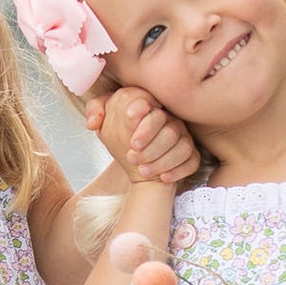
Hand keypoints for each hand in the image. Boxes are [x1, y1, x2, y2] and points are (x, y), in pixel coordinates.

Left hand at [84, 87, 199, 184]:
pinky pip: (192, 161)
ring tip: (142, 170)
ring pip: (182, 147)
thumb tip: (93, 122)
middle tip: (133, 157)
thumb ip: (96, 110)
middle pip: (171, 130)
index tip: (132, 142)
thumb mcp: (105, 120)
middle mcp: (171, 120)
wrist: (136, 161)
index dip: (145, 127)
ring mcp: (184, 137)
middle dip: (152, 147)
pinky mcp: (191, 155)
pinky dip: (178, 171)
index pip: (157, 110)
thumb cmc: (120, 135)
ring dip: (162, 161)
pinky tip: (163, 178)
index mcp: (152, 106)